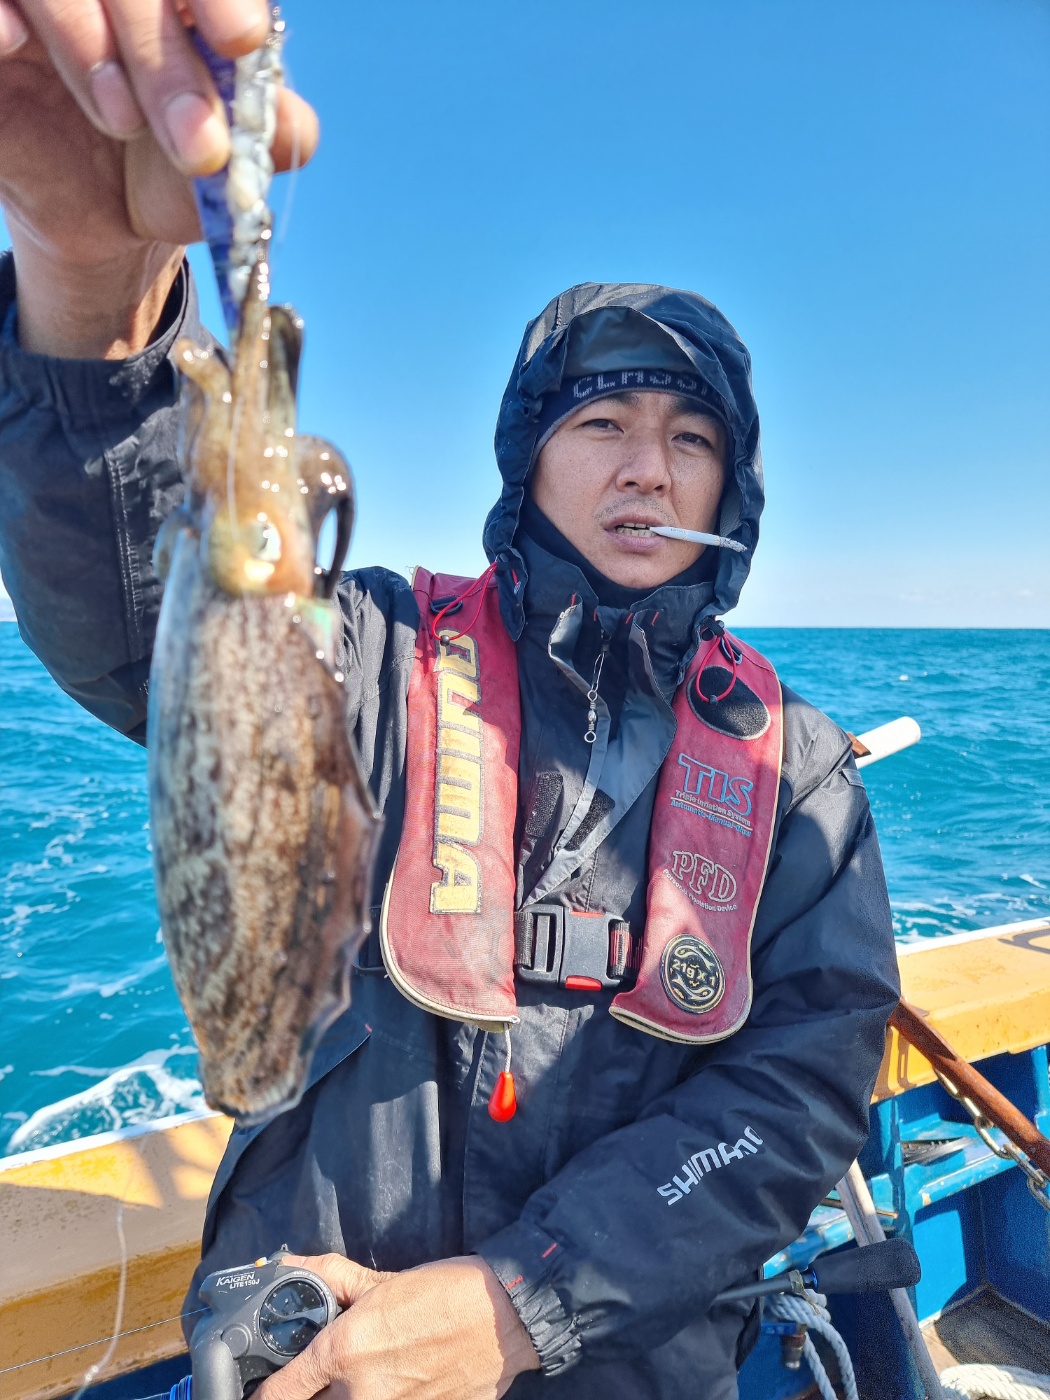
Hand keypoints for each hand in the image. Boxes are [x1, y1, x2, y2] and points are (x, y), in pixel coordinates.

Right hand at [0, 0, 317, 356]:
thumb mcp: (227, 165)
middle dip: (164, 60)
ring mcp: (45, 0)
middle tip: (196, 143)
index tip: (240, 42)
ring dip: (88, 43)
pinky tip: (16, 42)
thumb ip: (267, 135)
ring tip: (122, 121)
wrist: (106, 220)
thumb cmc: (172, 171)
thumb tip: (295, 130)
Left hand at [256, 1253, 540, 1399]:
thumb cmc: (444, 1293)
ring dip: (348, 1394)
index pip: (280, 1394)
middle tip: (322, 1374)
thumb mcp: (381, 1280)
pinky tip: (400, 1379)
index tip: (264, 1391)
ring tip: (372, 1369)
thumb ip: (328, 1277)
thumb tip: (288, 1266)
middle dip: (311, 1393)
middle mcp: (361, 1393)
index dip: (265, 1394)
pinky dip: (385, 1398)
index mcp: (344, 1352)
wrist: (503, 1317)